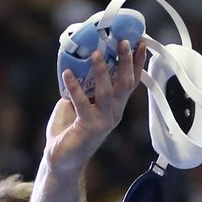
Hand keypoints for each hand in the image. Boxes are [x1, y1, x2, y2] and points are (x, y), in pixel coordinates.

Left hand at [45, 41, 144, 174]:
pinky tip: (67, 73)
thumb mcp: (80, 102)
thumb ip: (84, 86)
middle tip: (124, 41)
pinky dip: (74, 87)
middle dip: (126, 62)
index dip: (137, 63)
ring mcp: (102, 122)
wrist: (60, 160)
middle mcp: (113, 114)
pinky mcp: (87, 128)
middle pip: (125, 84)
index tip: (141, 42)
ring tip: (96, 53)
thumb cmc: (69, 130)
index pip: (131, 82)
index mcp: (115, 107)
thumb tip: (79, 60)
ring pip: (107, 93)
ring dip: (102, 72)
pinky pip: (81, 103)